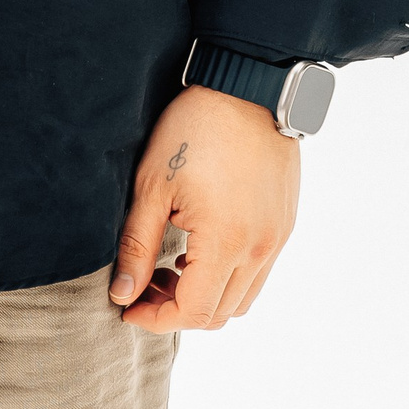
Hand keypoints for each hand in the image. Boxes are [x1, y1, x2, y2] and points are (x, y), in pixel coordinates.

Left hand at [108, 81, 299, 331]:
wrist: (247, 88)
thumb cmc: (194, 130)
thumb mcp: (153, 186)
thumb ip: (137, 246)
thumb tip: (123, 295)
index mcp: (226, 243)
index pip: (194, 313)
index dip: (157, 320)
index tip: (128, 307)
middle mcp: (261, 249)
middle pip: (220, 314)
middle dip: (177, 311)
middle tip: (145, 284)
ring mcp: (278, 237)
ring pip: (243, 298)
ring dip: (206, 296)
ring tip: (171, 266)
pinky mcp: (285, 223)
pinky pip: (259, 272)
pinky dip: (229, 276)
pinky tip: (200, 247)